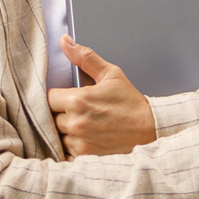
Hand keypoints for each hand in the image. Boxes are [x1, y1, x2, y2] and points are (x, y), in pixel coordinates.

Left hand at [48, 36, 156, 158]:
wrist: (150, 129)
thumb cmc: (130, 102)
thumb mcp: (111, 74)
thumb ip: (84, 57)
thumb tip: (65, 41)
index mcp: (78, 100)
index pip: (48, 98)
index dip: (57, 97)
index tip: (68, 98)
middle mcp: (75, 122)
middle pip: (51, 117)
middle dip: (61, 113)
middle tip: (79, 111)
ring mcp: (79, 142)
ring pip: (58, 135)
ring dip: (66, 130)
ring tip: (84, 125)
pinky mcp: (84, 157)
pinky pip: (65, 151)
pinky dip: (71, 146)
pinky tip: (85, 138)